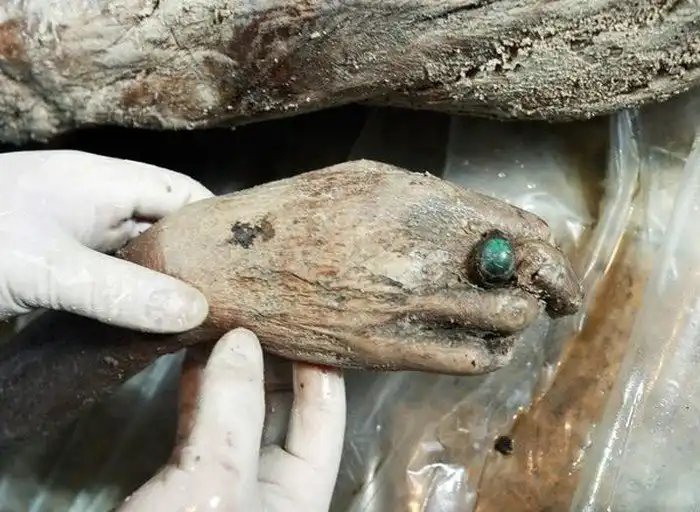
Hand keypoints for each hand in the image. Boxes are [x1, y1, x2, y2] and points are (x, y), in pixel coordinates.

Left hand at [0, 150, 212, 331]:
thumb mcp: (54, 271)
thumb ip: (123, 292)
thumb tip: (198, 312)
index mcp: (106, 182)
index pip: (184, 191)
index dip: (216, 223)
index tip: (243, 263)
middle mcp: (98, 200)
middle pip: (166, 221)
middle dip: (197, 255)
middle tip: (229, 297)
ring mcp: (75, 228)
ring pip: (139, 247)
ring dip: (166, 276)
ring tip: (202, 313)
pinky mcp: (57, 256)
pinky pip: (112, 267)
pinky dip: (134, 288)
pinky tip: (150, 316)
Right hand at [119, 328, 346, 511]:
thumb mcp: (215, 484)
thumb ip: (232, 412)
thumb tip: (242, 339)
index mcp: (300, 495)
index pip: (325, 416)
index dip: (320, 365)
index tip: (304, 315)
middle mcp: (270, 486)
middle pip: (283, 408)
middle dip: (274, 357)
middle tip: (262, 305)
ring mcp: (227, 482)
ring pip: (239, 412)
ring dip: (231, 367)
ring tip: (225, 318)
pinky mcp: (185, 481)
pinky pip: (200, 424)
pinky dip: (196, 388)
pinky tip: (190, 354)